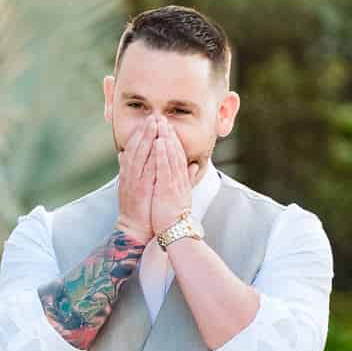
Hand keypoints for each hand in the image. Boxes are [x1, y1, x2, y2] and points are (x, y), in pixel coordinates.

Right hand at [113, 116, 158, 242]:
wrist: (133, 229)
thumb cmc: (136, 209)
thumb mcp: (130, 186)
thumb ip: (128, 170)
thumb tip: (122, 155)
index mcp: (128, 173)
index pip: (133, 148)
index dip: (140, 133)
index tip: (148, 121)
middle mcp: (129, 174)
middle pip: (136, 148)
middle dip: (144, 131)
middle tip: (152, 116)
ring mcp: (134, 181)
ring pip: (139, 154)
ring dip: (147, 138)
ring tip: (154, 124)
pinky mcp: (141, 188)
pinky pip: (146, 168)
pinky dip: (150, 155)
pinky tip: (156, 144)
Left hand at [148, 116, 197, 240]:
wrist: (172, 232)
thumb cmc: (173, 216)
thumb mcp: (181, 194)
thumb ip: (186, 179)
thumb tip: (193, 166)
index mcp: (180, 179)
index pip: (177, 154)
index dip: (172, 139)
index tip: (165, 126)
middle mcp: (178, 178)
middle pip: (174, 151)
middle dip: (167, 133)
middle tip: (161, 117)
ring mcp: (173, 183)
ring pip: (170, 156)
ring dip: (165, 138)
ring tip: (159, 123)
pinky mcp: (167, 189)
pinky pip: (164, 169)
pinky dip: (162, 155)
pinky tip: (158, 142)